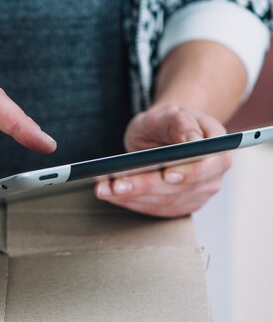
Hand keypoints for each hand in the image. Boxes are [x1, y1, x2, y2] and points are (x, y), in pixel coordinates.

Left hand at [95, 105, 231, 216]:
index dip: (190, 173)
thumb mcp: (169, 113)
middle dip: (145, 187)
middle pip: (181, 188)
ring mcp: (197, 193)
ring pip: (164, 202)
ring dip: (131, 197)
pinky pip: (154, 208)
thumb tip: (189, 140)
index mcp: (217, 147)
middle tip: (116, 185)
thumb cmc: (168, 122)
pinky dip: (130, 201)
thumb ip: (179, 122)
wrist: (165, 133)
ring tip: (103, 189)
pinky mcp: (179, 204)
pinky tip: (110, 193)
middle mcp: (212, 175)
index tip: (166, 175)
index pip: (210, 165)